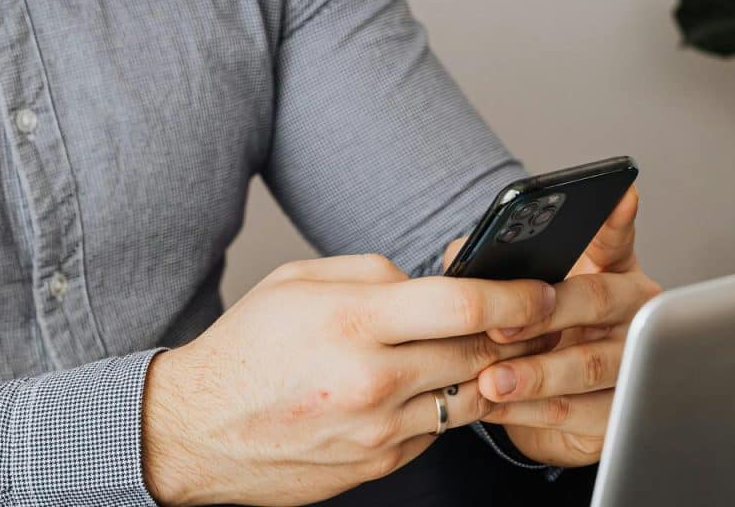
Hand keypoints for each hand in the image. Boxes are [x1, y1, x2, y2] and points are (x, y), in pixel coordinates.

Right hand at [141, 255, 558, 505]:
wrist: (198, 429)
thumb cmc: (244, 349)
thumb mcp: (298, 281)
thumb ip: (373, 271)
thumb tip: (428, 279)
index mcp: (353, 320)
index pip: (464, 305)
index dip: (516, 296)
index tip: (536, 290)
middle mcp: (372, 378)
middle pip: (478, 352)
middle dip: (506, 333)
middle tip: (510, 318)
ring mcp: (378, 428)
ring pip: (468, 396)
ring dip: (477, 371)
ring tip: (460, 351)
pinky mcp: (378, 462)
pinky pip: (437, 430)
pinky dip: (440, 406)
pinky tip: (415, 388)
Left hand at [445, 186, 661, 466]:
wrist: (546, 406)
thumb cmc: (532, 335)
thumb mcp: (512, 295)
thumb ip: (490, 266)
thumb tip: (462, 255)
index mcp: (608, 270)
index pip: (615, 237)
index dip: (617, 219)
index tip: (620, 194)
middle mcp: (631, 310)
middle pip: (596, 300)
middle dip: (545, 313)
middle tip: (500, 325)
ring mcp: (634, 361)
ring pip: (591, 363)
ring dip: (536, 373)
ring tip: (490, 379)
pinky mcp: (623, 412)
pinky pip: (580, 412)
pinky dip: (533, 410)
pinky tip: (496, 405)